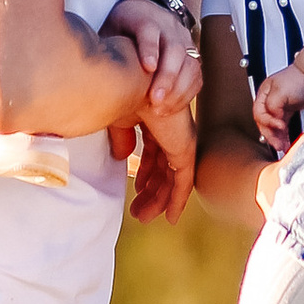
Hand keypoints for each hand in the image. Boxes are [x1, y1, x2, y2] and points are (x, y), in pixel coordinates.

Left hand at [104, 0, 202, 116]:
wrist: (141, 13)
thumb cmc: (119, 30)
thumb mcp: (107, 33)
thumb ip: (102, 53)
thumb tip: (86, 83)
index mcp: (142, 17)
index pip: (149, 29)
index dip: (149, 48)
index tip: (148, 67)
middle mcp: (167, 26)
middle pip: (174, 48)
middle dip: (167, 76)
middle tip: (154, 100)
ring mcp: (182, 39)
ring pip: (189, 62)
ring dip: (178, 88)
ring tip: (161, 109)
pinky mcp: (191, 53)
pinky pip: (196, 74)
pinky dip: (186, 92)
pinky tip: (171, 107)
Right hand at [127, 92, 196, 222]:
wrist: (129, 85)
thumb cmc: (121, 94)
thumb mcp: (118, 122)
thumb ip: (122, 139)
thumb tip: (123, 156)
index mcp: (157, 123)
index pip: (154, 155)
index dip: (145, 175)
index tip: (136, 191)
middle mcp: (171, 132)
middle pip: (163, 169)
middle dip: (151, 192)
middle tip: (138, 212)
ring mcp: (180, 141)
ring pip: (172, 179)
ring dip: (158, 201)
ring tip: (142, 217)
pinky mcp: (184, 150)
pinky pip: (184, 182)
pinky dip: (177, 201)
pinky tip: (170, 218)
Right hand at [252, 59, 303, 152]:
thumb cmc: (298, 78)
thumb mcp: (280, 92)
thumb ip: (272, 107)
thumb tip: (272, 120)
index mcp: (263, 95)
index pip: (259, 114)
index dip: (268, 123)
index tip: (280, 127)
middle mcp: (269, 101)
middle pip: (265, 123)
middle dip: (271, 135)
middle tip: (278, 145)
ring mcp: (280, 107)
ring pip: (274, 127)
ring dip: (278, 137)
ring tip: (283, 146)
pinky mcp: (290, 110)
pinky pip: (284, 126)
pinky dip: (285, 134)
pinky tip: (288, 140)